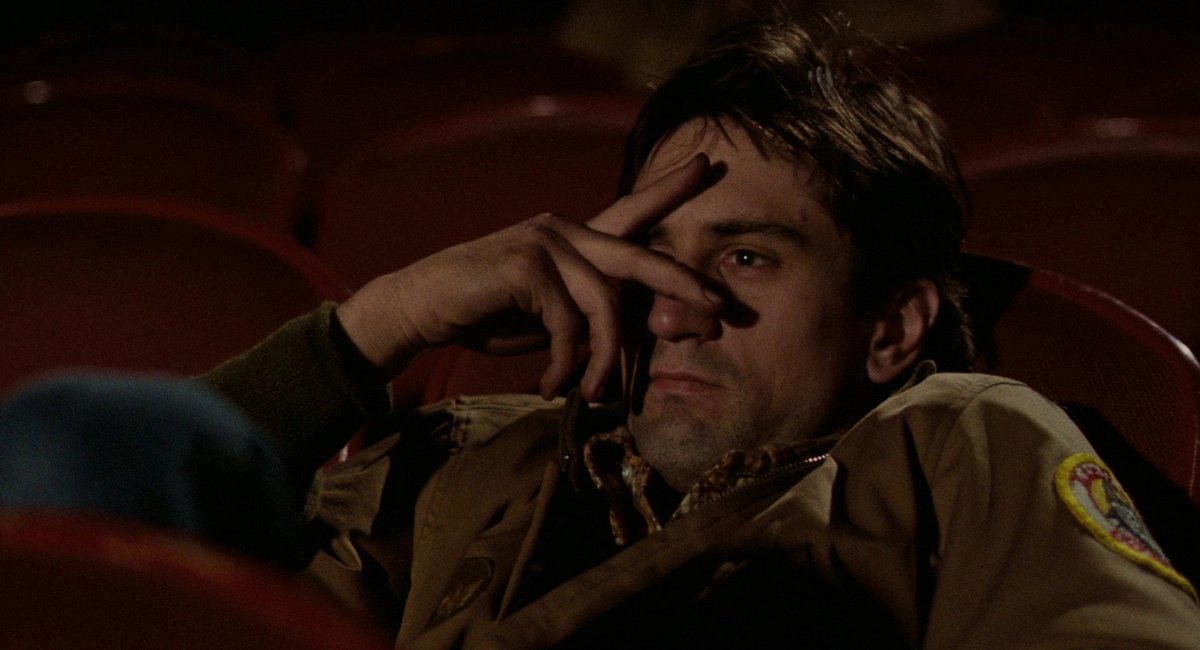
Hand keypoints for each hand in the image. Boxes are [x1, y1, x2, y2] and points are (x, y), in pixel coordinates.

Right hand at [336, 154, 720, 400]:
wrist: (422, 310)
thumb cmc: (488, 314)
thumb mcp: (551, 316)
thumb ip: (591, 314)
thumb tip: (646, 333)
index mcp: (574, 237)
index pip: (631, 210)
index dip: (669, 188)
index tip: (707, 166)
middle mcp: (564, 229)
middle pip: (639, 256)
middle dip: (682, 284)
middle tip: (717, 309)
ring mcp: (545, 241)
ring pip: (605, 303)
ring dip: (604, 359)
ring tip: (591, 393)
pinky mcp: (526, 264)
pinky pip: (568, 322)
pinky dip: (565, 361)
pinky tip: (552, 384)